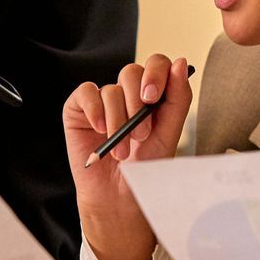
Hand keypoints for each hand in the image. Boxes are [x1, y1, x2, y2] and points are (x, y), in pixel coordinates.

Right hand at [66, 55, 193, 259]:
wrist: (120, 197)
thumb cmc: (145, 168)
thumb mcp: (168, 134)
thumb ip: (177, 99)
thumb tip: (179, 63)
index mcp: (152, 94)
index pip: (157, 64)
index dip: (156, 73)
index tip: (153, 98)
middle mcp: (127, 93)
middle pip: (132, 72)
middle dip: (137, 104)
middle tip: (141, 135)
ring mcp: (102, 100)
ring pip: (111, 89)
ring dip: (118, 121)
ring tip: (122, 150)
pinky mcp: (79, 109)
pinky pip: (86, 92)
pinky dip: (95, 110)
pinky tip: (101, 130)